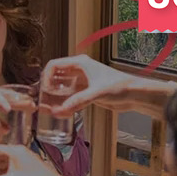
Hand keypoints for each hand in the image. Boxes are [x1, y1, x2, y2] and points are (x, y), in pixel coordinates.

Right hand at [38, 55, 176, 116]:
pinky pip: (70, 96)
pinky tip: (60, 112)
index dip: (45, 77)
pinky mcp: (87, 92)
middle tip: (41, 101)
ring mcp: (83, 82)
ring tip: (47, 108)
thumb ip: (77, 102)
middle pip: (56, 76)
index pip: (54, 65)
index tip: (43, 91)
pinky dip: (64, 103)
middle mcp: (80, 71)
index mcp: (80, 63)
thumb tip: (58, 111)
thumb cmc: (120, 86)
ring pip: (62, 87)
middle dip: (47, 88)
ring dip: (55, 97)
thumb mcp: (96, 93)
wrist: (135, 94)